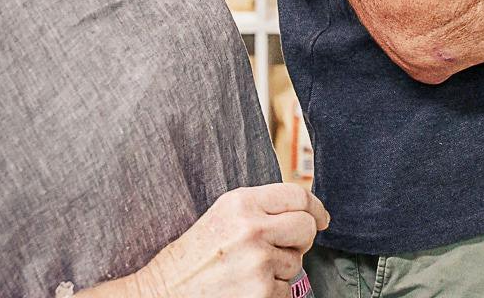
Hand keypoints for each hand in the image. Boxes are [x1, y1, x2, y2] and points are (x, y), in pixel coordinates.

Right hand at [133, 183, 329, 297]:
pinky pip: (286, 290)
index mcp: (241, 203)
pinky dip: (271, 292)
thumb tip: (305, 212)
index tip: (321, 218)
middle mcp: (252, 228)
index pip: (297, 196)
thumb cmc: (192, 257)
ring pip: (296, 262)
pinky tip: (245, 289)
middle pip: (306, 227)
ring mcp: (258, 262)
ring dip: (280, 270)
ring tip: (247, 271)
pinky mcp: (261, 291)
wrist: (161, 293)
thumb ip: (260, 209)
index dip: (315, 208)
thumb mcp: (222, 217)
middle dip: (302, 239)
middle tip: (285, 247)